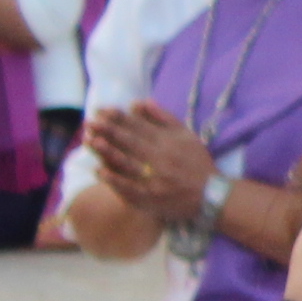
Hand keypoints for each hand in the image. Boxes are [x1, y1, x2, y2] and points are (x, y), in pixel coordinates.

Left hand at [86, 99, 211, 225]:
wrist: (212, 195)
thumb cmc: (197, 163)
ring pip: (128, 162)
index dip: (119, 118)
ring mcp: (155, 178)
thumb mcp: (186, 135)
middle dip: (109, 131)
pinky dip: (115, 180)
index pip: (139, 126)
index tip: (101, 111)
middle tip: (89, 122)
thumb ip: (163, 118)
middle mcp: (160, 158)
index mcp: (168, 141)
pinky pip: (130, 188)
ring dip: (108, 151)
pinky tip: (100, 172)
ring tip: (91, 141)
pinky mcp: (151, 197)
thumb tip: (139, 103)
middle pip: (131, 142)